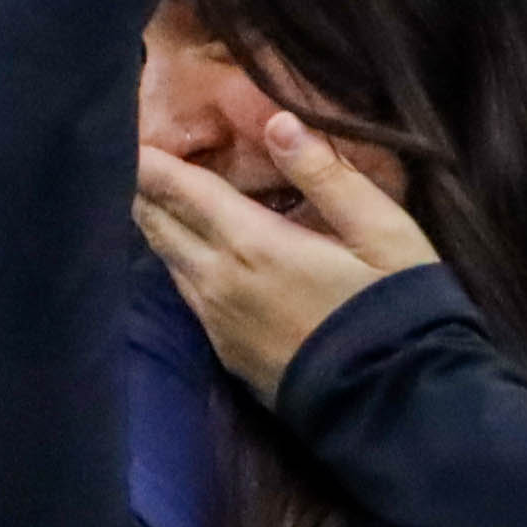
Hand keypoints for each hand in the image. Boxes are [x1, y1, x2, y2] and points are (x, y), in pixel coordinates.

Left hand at [136, 106, 443, 401]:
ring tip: (162, 195)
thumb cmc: (395, 307)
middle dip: (145, 187)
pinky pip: (185, 294)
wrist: (393, 403)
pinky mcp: (225, 351)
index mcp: (252, 243)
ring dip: (159, 224)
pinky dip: (178, 261)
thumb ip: (326, 174)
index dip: (150, 159)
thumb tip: (278, 123)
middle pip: (158, 224)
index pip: (179, 190)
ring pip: (166, 260)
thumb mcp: (381, 230)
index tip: (131, 132)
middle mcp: (218, 280)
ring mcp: (216, 321)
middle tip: (142, 156)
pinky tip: (194, 251)